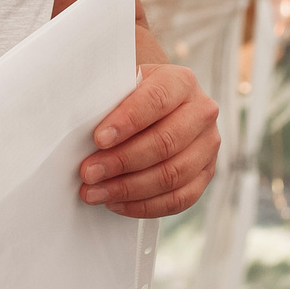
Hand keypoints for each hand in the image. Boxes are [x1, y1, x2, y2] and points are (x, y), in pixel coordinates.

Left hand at [79, 63, 219, 217]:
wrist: (157, 105)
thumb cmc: (132, 96)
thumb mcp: (123, 86)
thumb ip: (109, 101)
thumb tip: (81, 131)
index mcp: (181, 82)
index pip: (156, 100)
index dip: (127, 121)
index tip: (99, 139)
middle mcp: (202, 112)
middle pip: (165, 142)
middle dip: (121, 161)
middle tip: (88, 173)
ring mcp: (208, 145)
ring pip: (172, 175)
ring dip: (128, 188)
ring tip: (95, 192)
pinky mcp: (206, 174)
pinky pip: (179, 199)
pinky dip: (144, 206)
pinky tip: (116, 203)